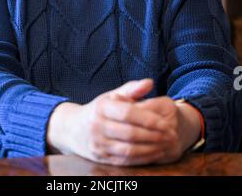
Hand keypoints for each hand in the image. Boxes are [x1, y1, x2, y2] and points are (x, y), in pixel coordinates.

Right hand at [47, 79, 199, 165]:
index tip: (166, 123)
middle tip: (171, 135)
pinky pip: (124, 161)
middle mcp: (97, 126)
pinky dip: (142, 158)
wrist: (73, 129)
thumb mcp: (112, 95)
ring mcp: (98, 144)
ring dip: (151, 149)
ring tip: (167, 145)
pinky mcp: (100, 158)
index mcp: (102, 107)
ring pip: (128, 150)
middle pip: (130, 133)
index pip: (128, 113)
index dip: (149, 119)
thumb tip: (150, 82)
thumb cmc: (99, 109)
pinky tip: (155, 153)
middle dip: (154, 136)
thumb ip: (132, 89)